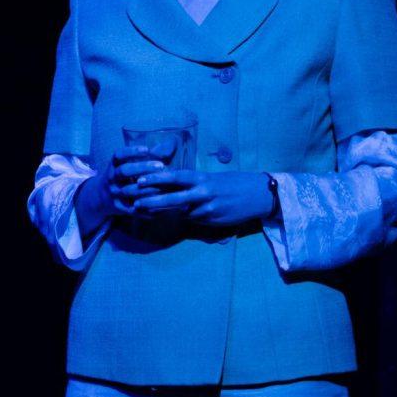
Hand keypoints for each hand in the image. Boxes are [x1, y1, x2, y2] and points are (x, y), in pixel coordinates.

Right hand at [75, 144, 179, 234]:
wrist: (100, 198)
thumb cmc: (121, 177)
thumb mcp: (125, 164)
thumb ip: (145, 157)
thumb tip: (171, 145)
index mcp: (112, 166)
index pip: (119, 155)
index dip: (132, 151)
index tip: (147, 149)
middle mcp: (111, 178)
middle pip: (124, 171)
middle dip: (142, 168)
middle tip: (161, 165)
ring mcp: (114, 193)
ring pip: (129, 191)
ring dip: (147, 188)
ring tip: (164, 185)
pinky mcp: (118, 208)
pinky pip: (132, 208)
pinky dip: (146, 206)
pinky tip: (160, 204)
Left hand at [131, 170, 273, 226]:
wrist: (259, 194)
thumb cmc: (234, 182)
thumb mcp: (213, 178)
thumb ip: (194, 183)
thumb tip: (172, 186)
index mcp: (202, 178)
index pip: (176, 176)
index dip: (157, 178)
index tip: (141, 180)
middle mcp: (204, 192)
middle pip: (174, 197)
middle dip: (153, 201)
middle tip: (136, 203)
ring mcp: (209, 208)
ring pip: (183, 212)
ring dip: (172, 212)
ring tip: (155, 211)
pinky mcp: (214, 220)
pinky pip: (196, 220)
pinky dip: (191, 217)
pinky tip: (193, 214)